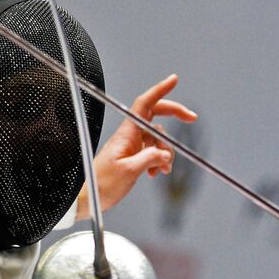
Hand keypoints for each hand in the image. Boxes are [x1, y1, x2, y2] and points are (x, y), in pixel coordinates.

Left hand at [76, 74, 197, 220]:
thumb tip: (165, 153)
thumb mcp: (128, 172)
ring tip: (162, 169)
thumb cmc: (101, 185)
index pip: (145, 104)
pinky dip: (159, 160)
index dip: (160, 90)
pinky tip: (156, 173)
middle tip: (191, 119)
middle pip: (156, 115)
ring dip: (166, 152)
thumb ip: (149, 159)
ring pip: (158, 139)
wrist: (87, 198)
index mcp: (127, 134)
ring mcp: (132, 145)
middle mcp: (130, 135)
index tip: (174, 80)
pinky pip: (153, 151)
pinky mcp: (133, 156)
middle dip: (174, 115)